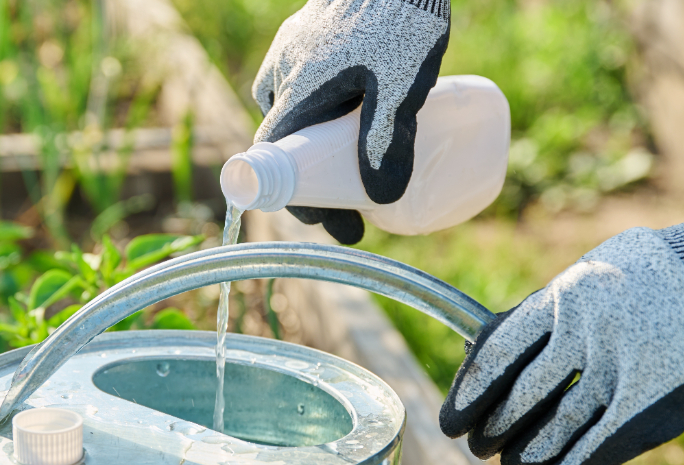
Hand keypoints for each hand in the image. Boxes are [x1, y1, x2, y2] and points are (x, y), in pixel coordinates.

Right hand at [253, 0, 449, 244]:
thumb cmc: (400, 17)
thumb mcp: (401, 84)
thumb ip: (388, 139)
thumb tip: (382, 198)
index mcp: (298, 90)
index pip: (282, 162)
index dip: (305, 202)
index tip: (339, 225)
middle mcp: (284, 72)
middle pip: (289, 145)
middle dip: (318, 184)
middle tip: (357, 211)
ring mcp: (292, 51)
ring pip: (295, 115)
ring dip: (319, 150)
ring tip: (358, 172)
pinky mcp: (307, 36)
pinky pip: (303, 88)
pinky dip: (322, 116)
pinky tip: (353, 119)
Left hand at [440, 148, 683, 464]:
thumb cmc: (645, 275)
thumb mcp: (584, 278)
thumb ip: (535, 315)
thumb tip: (475, 354)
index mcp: (562, 295)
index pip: (496, 355)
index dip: (468, 395)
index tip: (451, 422)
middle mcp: (589, 332)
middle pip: (519, 398)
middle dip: (491, 430)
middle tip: (477, 445)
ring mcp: (624, 368)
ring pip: (555, 428)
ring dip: (525, 454)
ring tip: (511, 463)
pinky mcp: (657, 402)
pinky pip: (597, 448)